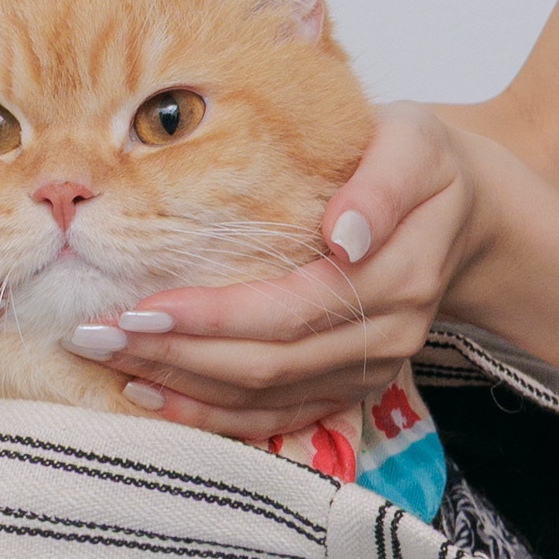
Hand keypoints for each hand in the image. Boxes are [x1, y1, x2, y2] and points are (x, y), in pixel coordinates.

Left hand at [73, 101, 485, 440]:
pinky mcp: (351, 387)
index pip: (294, 308)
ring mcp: (370, 370)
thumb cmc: (423, 164)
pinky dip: (211, 415)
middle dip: (176, 355)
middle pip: (270, 365)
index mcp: (402, 273)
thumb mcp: (414, 142)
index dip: (215, 317)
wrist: (463, 211)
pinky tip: (151, 396)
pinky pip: (276, 416)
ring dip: (180, 386)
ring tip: (105, 360)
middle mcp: (387, 335)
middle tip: (96, 333)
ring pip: (265, 399)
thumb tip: (343, 235)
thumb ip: (382, 183)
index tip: (140, 305)